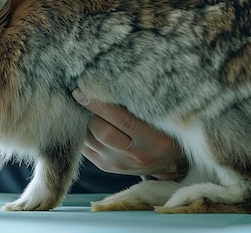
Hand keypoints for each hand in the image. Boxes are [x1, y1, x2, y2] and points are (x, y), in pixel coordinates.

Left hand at [73, 89, 187, 179]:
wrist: (168, 160)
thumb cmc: (164, 128)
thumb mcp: (161, 115)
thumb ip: (139, 102)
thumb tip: (107, 83)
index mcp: (154, 140)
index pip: (123, 120)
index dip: (101, 104)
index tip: (85, 88)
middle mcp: (136, 155)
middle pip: (102, 131)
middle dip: (89, 111)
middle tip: (84, 94)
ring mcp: (119, 164)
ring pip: (89, 139)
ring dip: (83, 121)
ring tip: (83, 106)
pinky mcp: (105, 166)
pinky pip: (85, 147)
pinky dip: (82, 131)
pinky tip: (84, 120)